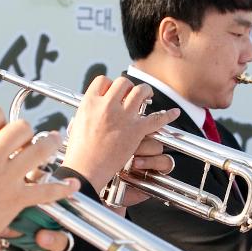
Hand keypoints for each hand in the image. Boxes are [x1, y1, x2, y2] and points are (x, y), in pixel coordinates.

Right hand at [0, 106, 77, 249]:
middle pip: (21, 127)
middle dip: (24, 131)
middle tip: (24, 138)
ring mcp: (6, 178)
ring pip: (40, 150)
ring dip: (50, 143)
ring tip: (54, 140)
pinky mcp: (16, 200)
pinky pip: (46, 191)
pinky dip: (62, 189)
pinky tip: (71, 185)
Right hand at [60, 75, 179, 192]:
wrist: (85, 169)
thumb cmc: (79, 152)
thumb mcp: (77, 124)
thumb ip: (87, 112)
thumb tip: (93, 106)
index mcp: (90, 103)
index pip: (103, 81)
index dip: (110, 84)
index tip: (113, 91)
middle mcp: (107, 106)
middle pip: (123, 83)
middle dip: (128, 87)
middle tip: (131, 94)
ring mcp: (123, 117)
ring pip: (140, 92)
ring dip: (145, 92)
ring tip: (147, 96)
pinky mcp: (136, 131)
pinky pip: (157, 118)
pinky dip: (168, 115)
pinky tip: (174, 112)